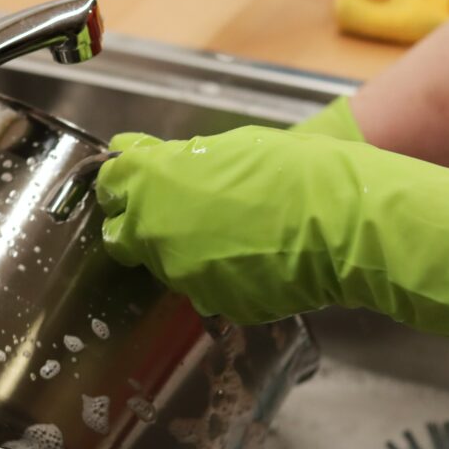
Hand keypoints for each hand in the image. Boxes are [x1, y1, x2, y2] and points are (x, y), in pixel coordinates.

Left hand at [95, 126, 448, 341]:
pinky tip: (248, 258)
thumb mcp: (224, 146)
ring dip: (178, 250)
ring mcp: (177, 273)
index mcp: (149, 182)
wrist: (341, 221)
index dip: (121, 183)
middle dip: (137, 224)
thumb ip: (170, 158)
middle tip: (172, 212)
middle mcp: (151, 231)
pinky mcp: (210, 302)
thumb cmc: (289, 169)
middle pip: (119, 234)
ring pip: (161, 264)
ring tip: (226, 233)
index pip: (108, 184)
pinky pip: (201, 288)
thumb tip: (137, 152)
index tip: (135, 182)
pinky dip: (215, 275)